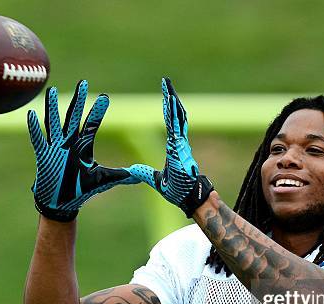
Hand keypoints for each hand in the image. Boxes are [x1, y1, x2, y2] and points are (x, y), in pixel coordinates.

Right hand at [27, 80, 139, 221]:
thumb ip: (121, 175)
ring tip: (52, 89)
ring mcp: (55, 148)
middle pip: (73, 117)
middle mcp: (69, 143)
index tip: (105, 98)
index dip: (98, 111)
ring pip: (53, 123)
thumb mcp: (103, 180)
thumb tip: (139, 175)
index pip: (91, 124)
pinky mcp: (44, 156)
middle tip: (83, 83)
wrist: (63, 204)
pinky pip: (38, 139)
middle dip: (78, 100)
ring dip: (52, 107)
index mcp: (83, 147)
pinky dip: (34, 128)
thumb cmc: (81, 190)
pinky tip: (31, 113)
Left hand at [128, 78, 213, 217]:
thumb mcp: (157, 181)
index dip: (169, 111)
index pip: (171, 125)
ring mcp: (181, 145)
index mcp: (175, 149)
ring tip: (168, 86)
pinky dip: (173, 114)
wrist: (190, 199)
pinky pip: (176, 127)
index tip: (166, 98)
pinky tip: (171, 102)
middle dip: (171, 99)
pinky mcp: (180, 148)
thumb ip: (145, 173)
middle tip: (167, 83)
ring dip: (172, 102)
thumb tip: (133, 169)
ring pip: (177, 118)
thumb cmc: (179, 192)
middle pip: (176, 116)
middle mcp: (180, 144)